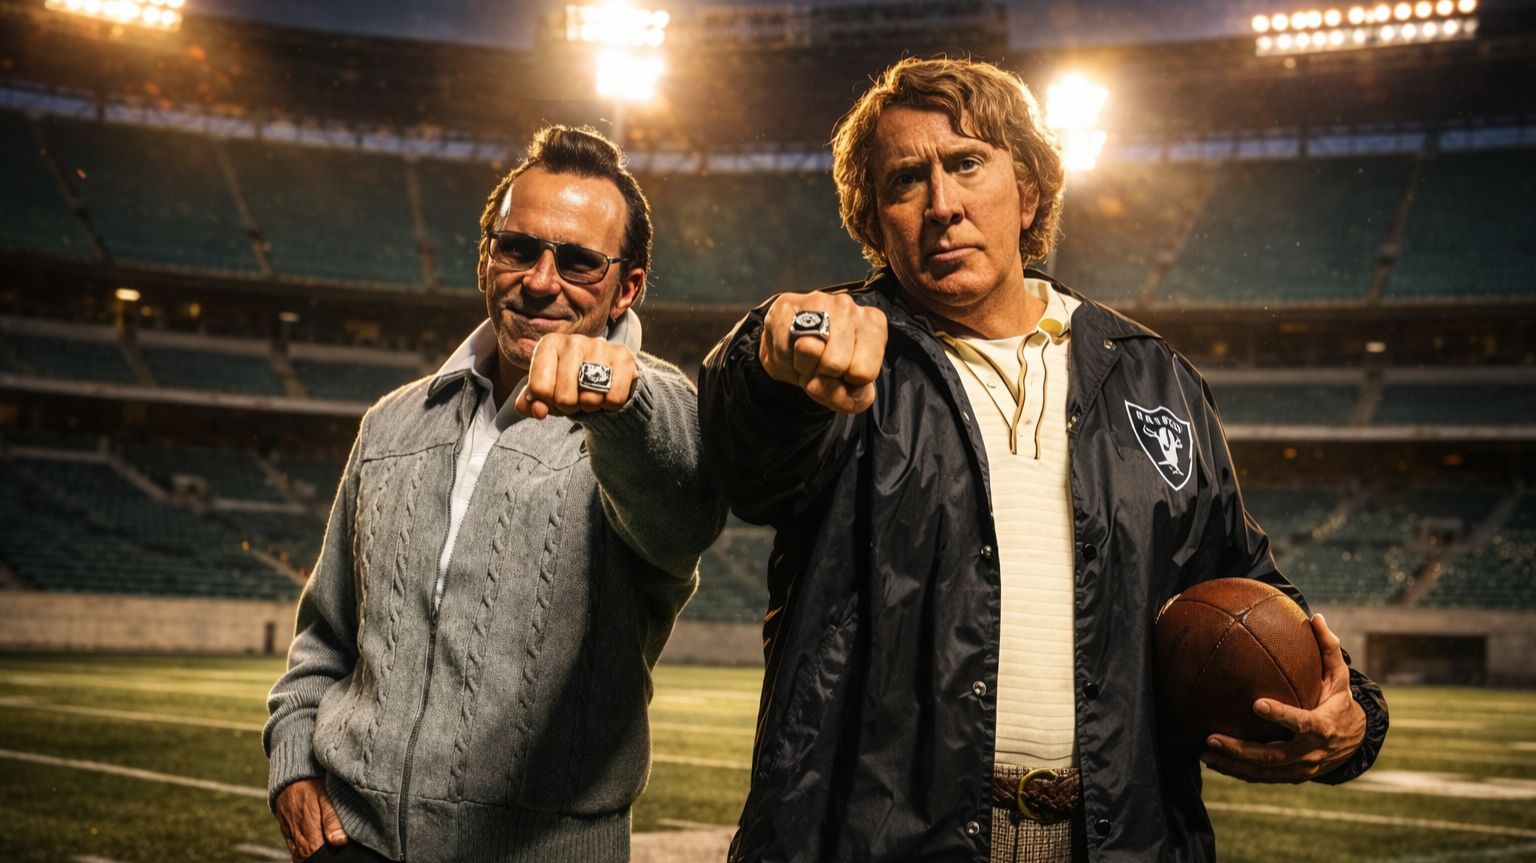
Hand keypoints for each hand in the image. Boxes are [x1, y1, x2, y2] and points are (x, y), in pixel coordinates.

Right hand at [275, 777, 347, 861]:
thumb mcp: (326, 797)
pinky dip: (301, 849)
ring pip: (298, 852)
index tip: (337, 853)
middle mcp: (295, 833)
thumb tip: (339, 841)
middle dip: (318, 856)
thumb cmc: (312, 783)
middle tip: (331, 850)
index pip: (314, 853)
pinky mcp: (285, 828)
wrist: (291, 773)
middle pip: (306, 855)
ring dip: (309, 854)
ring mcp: (288, 831)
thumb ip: (332, 819)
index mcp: (307, 827)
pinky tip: (312, 846)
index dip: (325, 856)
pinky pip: (292, 845)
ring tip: (323, 850)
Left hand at [516, 333, 637, 418]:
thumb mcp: (544, 392)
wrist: (605, 374)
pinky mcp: (623, 357)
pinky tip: (608, 393)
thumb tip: (539, 410)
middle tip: (576, 397)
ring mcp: (600, 346)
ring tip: (591, 394)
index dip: (548, 403)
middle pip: (565, 398)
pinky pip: (614, 399)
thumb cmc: (568, 383)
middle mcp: (573, 341)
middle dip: (571, 406)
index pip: (540, 389)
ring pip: (590, 399)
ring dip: (591, 406)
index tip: (554, 395)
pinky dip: (610, 405)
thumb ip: (530, 404)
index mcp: (549, 344)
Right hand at [759, 291, 887, 413]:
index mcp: (873, 325)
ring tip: (806, 359)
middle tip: (820, 368)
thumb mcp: (852, 391)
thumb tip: (816, 385)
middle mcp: (848, 307)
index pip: (862, 373)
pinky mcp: (786, 305)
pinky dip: (783, 360)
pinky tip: (790, 349)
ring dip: (802, 367)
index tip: (843, 374)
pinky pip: (782, 348)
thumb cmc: (830, 367)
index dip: (846, 384)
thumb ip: (850, 400)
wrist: (794, 349)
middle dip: (821, 376)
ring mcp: (816, 301)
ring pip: (807, 349)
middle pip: (834, 363)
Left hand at [1201, 613, 1365, 782]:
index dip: (1280, 715)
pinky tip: (1214, 762)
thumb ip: (1328, 648)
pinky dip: (1238, 772)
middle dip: (1241, 750)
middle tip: (1212, 737)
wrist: (1356, 742)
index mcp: (1322, 725)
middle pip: (1273, 756)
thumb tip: (1316, 617)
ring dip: (1232, 766)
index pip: (1301, 722)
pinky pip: (1263, 778)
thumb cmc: (1340, 702)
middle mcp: (1311, 751)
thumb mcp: (1340, 677)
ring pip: (1263, 772)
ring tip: (1204, 754)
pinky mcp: (1292, 777)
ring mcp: (1301, 768)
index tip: (1256, 704)